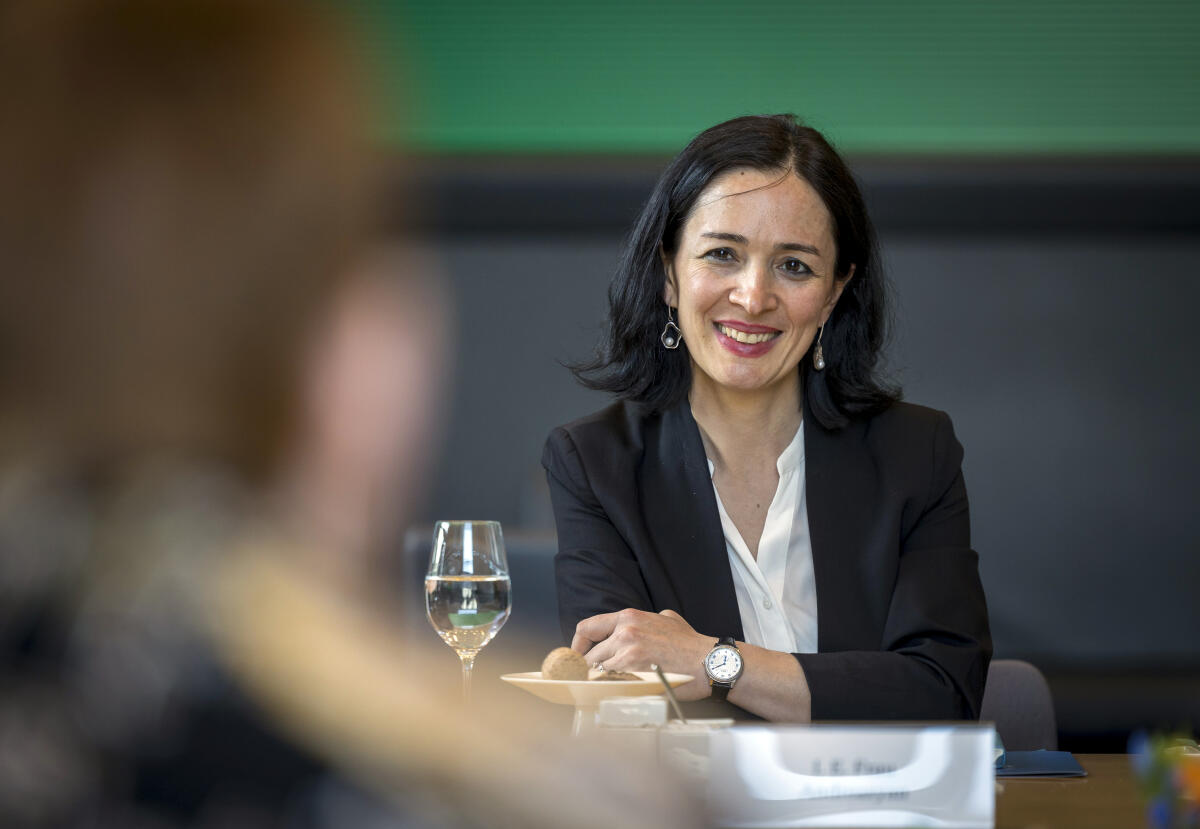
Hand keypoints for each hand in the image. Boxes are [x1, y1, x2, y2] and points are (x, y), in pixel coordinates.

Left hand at [571, 608, 714, 700]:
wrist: (709, 662)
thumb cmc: (690, 644)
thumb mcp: (666, 619)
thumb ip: (645, 621)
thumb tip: (634, 629)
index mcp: (629, 617)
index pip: (587, 628)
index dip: (578, 645)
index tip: (579, 656)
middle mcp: (625, 632)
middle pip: (590, 656)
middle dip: (590, 670)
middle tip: (594, 680)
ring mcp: (628, 654)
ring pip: (598, 673)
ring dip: (600, 683)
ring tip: (607, 689)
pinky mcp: (635, 675)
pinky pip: (610, 685)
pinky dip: (609, 691)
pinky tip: (616, 695)